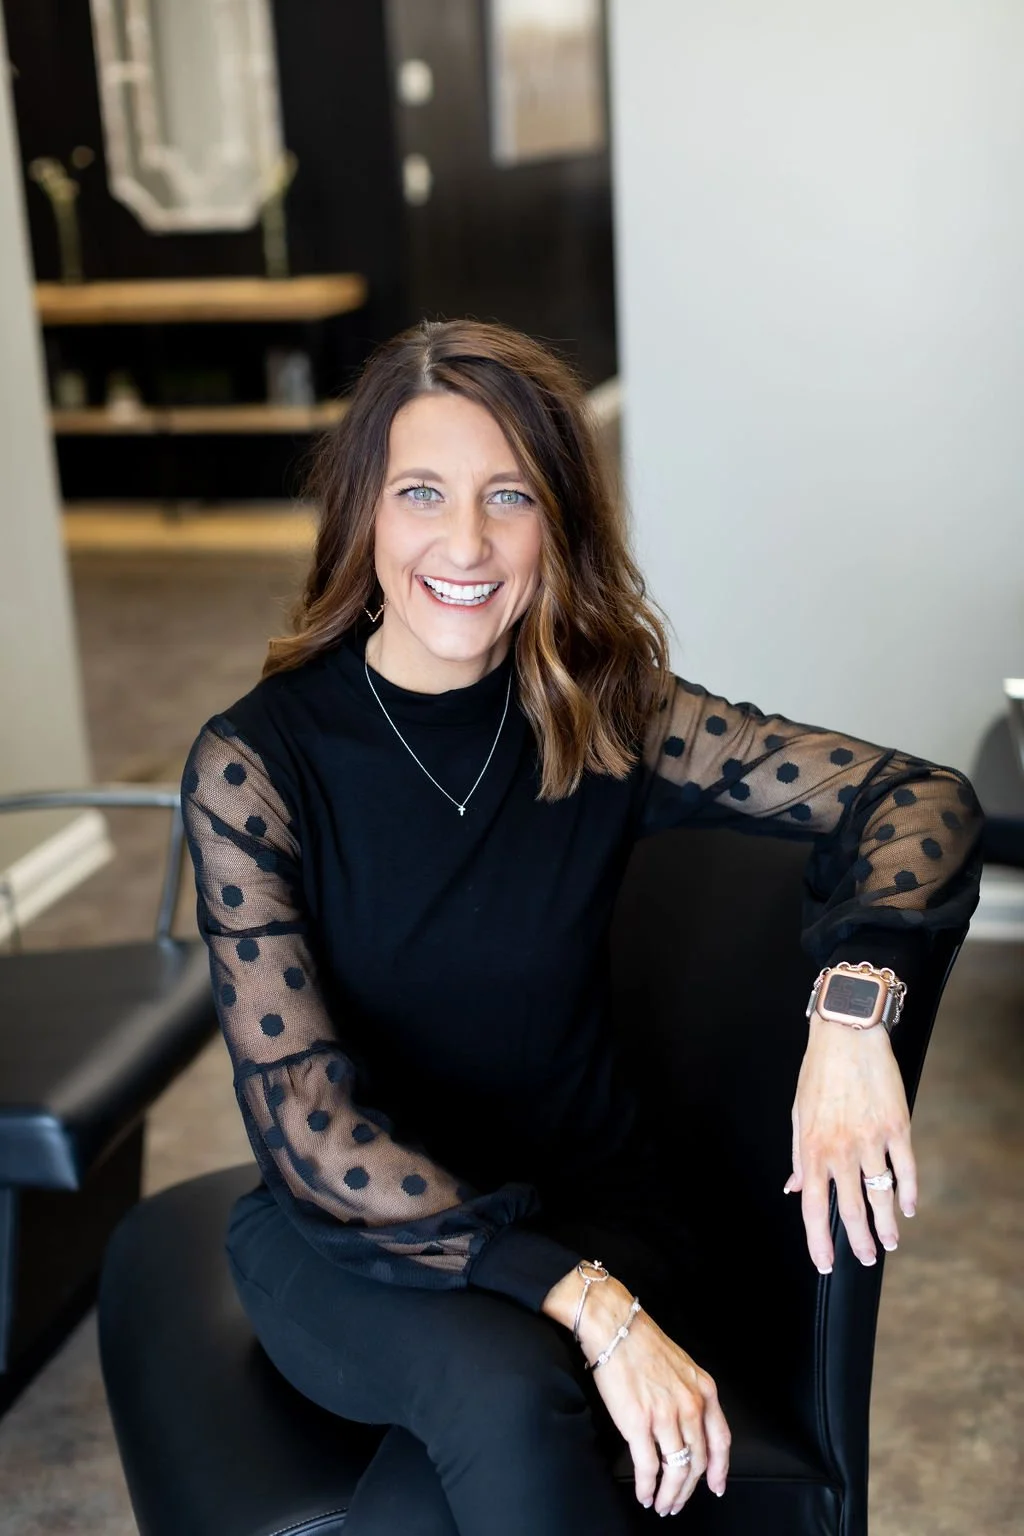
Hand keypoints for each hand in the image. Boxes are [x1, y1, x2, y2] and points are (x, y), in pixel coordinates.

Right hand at [543, 1270, 729, 1514]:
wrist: (614, 1326)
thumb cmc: (641, 1341)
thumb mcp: (681, 1365)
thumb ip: (690, 1394)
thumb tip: (687, 1425)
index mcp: (703, 1390)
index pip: (721, 1440)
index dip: (720, 1469)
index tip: (716, 1486)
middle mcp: (690, 1405)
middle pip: (698, 1461)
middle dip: (688, 1489)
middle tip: (678, 1502)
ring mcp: (666, 1416)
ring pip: (676, 1470)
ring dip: (669, 1495)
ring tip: (661, 1504)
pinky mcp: (639, 1423)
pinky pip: (648, 1467)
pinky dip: (647, 1487)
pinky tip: (644, 1493)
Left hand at [787, 1012, 916, 1272]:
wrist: (847, 1034)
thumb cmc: (819, 1071)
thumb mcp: (798, 1113)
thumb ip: (799, 1155)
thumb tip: (795, 1187)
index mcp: (813, 1148)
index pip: (814, 1207)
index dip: (818, 1240)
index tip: (825, 1262)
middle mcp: (841, 1148)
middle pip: (850, 1209)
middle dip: (858, 1240)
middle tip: (865, 1257)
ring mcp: (871, 1139)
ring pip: (881, 1195)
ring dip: (886, 1224)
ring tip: (889, 1242)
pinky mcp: (896, 1126)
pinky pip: (905, 1169)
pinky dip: (908, 1192)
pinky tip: (908, 1208)